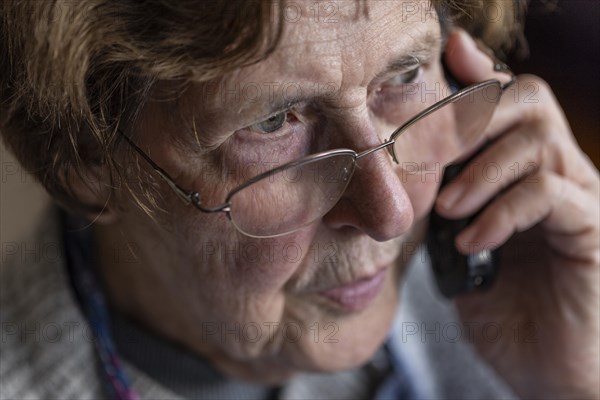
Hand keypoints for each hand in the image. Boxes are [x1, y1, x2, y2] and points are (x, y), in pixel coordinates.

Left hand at [437, 30, 599, 398]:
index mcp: (523, 169)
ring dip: (480, 169)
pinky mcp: (591, 231)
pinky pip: (551, 193)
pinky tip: (474, 241)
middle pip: (528, 98)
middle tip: (427, 155)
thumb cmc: (500, 306)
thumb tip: (402, 170)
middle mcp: (559, 171)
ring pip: (538, 139)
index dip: (478, 74)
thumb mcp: (456, 245)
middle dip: (471, 116)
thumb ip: (442, 203)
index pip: (507, 99)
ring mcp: (580, 198)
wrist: (546, 369)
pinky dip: (503, 210)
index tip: (449, 56)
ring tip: (448, 210)